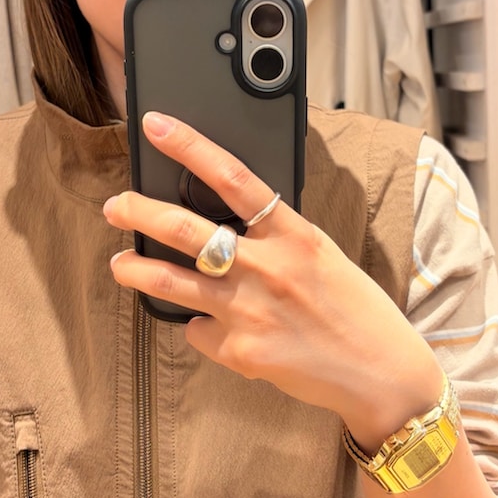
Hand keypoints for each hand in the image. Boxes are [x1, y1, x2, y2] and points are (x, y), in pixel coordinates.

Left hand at [102, 112, 442, 447]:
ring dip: (136, 270)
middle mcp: (268, 268)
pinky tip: (213, 328)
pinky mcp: (241, 352)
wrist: (380, 372)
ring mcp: (250, 311)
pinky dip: (199, 327)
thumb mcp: (322, 255)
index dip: (190, 146)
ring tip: (119, 264)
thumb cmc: (357, 310)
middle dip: (140, 212)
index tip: (157, 125)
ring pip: (171, 283)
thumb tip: (228, 227)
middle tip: (117, 205)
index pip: (234, 178)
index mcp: (295, 235)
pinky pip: (199, 331)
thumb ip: (276, 238)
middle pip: (185, 230)